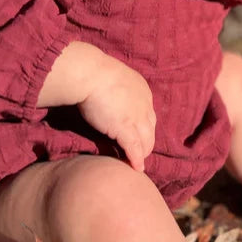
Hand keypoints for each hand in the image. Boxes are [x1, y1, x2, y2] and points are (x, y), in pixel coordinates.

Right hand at [39, 41, 155, 171]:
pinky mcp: (125, 128)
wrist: (91, 74)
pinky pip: (134, 148)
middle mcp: (144, 105)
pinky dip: (136, 159)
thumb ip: (115, 90)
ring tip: (138, 163)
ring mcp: (136, 117)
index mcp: (142, 91)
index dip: (144, 126)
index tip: (140, 135)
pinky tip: (136, 168)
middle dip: (146, 141)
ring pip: (146, 140)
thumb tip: (105, 94)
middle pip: (150, 129)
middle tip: (141, 153)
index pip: (148, 113)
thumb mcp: (112, 79)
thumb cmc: (95, 73)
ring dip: (142, 153)